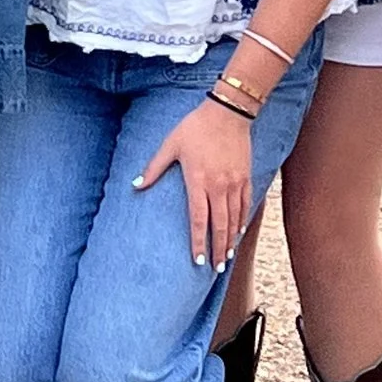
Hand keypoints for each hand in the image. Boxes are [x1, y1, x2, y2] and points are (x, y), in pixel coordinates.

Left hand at [135, 96, 257, 267]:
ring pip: (234, 219)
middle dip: (217, 249)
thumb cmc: (195, 127)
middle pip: (219, 226)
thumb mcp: (170, 145)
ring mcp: (234, 183)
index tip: (197, 260)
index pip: (198, 219)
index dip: (198, 242)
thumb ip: (154, 168)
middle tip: (215, 268)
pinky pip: (245, 205)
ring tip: (226, 256)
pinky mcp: (245, 177)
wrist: (228, 112)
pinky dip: (242, 221)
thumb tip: (136, 185)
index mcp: (198, 181)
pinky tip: (238, 232)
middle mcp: (218, 186)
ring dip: (230, 239)